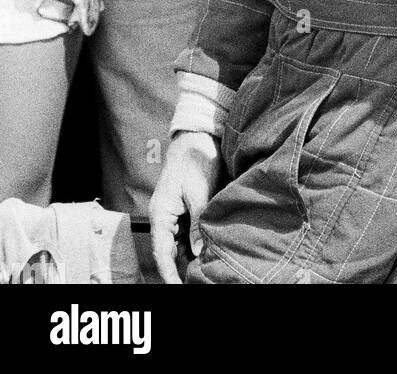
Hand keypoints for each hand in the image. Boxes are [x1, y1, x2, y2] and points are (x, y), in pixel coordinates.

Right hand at [150, 131, 221, 283]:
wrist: (197, 137)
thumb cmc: (195, 161)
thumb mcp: (199, 193)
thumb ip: (197, 224)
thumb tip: (197, 253)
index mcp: (161, 214)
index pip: (161, 252)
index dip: (168, 273)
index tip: (177, 288)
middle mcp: (164, 217)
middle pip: (168, 252)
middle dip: (180, 269)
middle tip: (197, 282)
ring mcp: (173, 214)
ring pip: (178, 245)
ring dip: (189, 258)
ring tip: (203, 272)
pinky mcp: (184, 210)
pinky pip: (185, 234)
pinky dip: (194, 244)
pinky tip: (206, 253)